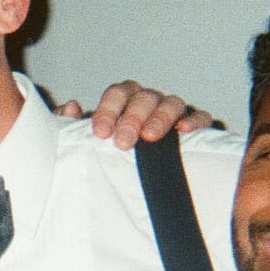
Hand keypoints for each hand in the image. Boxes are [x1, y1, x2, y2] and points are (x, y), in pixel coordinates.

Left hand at [55, 79, 215, 148]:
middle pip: (143, 98)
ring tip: (150, 138)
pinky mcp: (195, 125)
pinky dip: (195, 120)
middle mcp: (148, 102)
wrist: (138, 177)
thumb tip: (69, 108)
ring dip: (160, 118)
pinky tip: (185, 130)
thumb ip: (71, 125)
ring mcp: (173, 112)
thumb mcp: (86, 141)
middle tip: (123, 142)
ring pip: (171, 102)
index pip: (117, 93)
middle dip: (132, 118)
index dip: (108, 110)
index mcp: (124, 101)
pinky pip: (200, 116)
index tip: (100, 133)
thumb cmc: (111, 152)